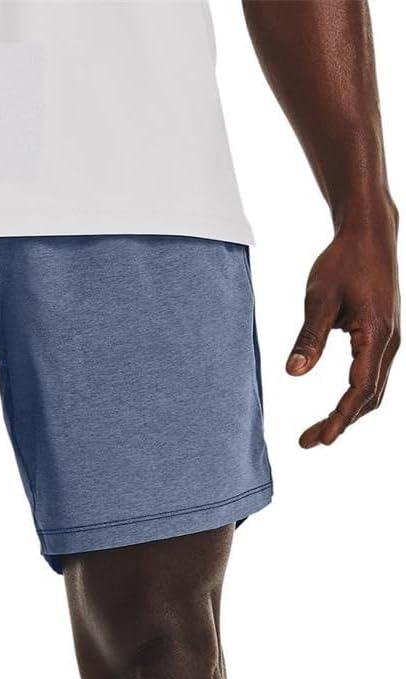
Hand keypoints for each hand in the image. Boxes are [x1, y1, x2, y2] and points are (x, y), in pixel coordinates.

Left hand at [286, 213, 399, 447]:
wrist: (370, 234)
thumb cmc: (343, 261)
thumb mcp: (319, 299)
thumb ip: (308, 338)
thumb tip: (292, 374)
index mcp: (376, 334)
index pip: (360, 389)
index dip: (340, 417)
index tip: (320, 438)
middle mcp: (390, 342)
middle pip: (370, 396)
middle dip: (341, 422)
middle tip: (308, 441)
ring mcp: (390, 340)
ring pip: (375, 389)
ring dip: (349, 413)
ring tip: (319, 430)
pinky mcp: (384, 336)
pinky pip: (374, 376)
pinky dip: (357, 397)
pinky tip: (338, 406)